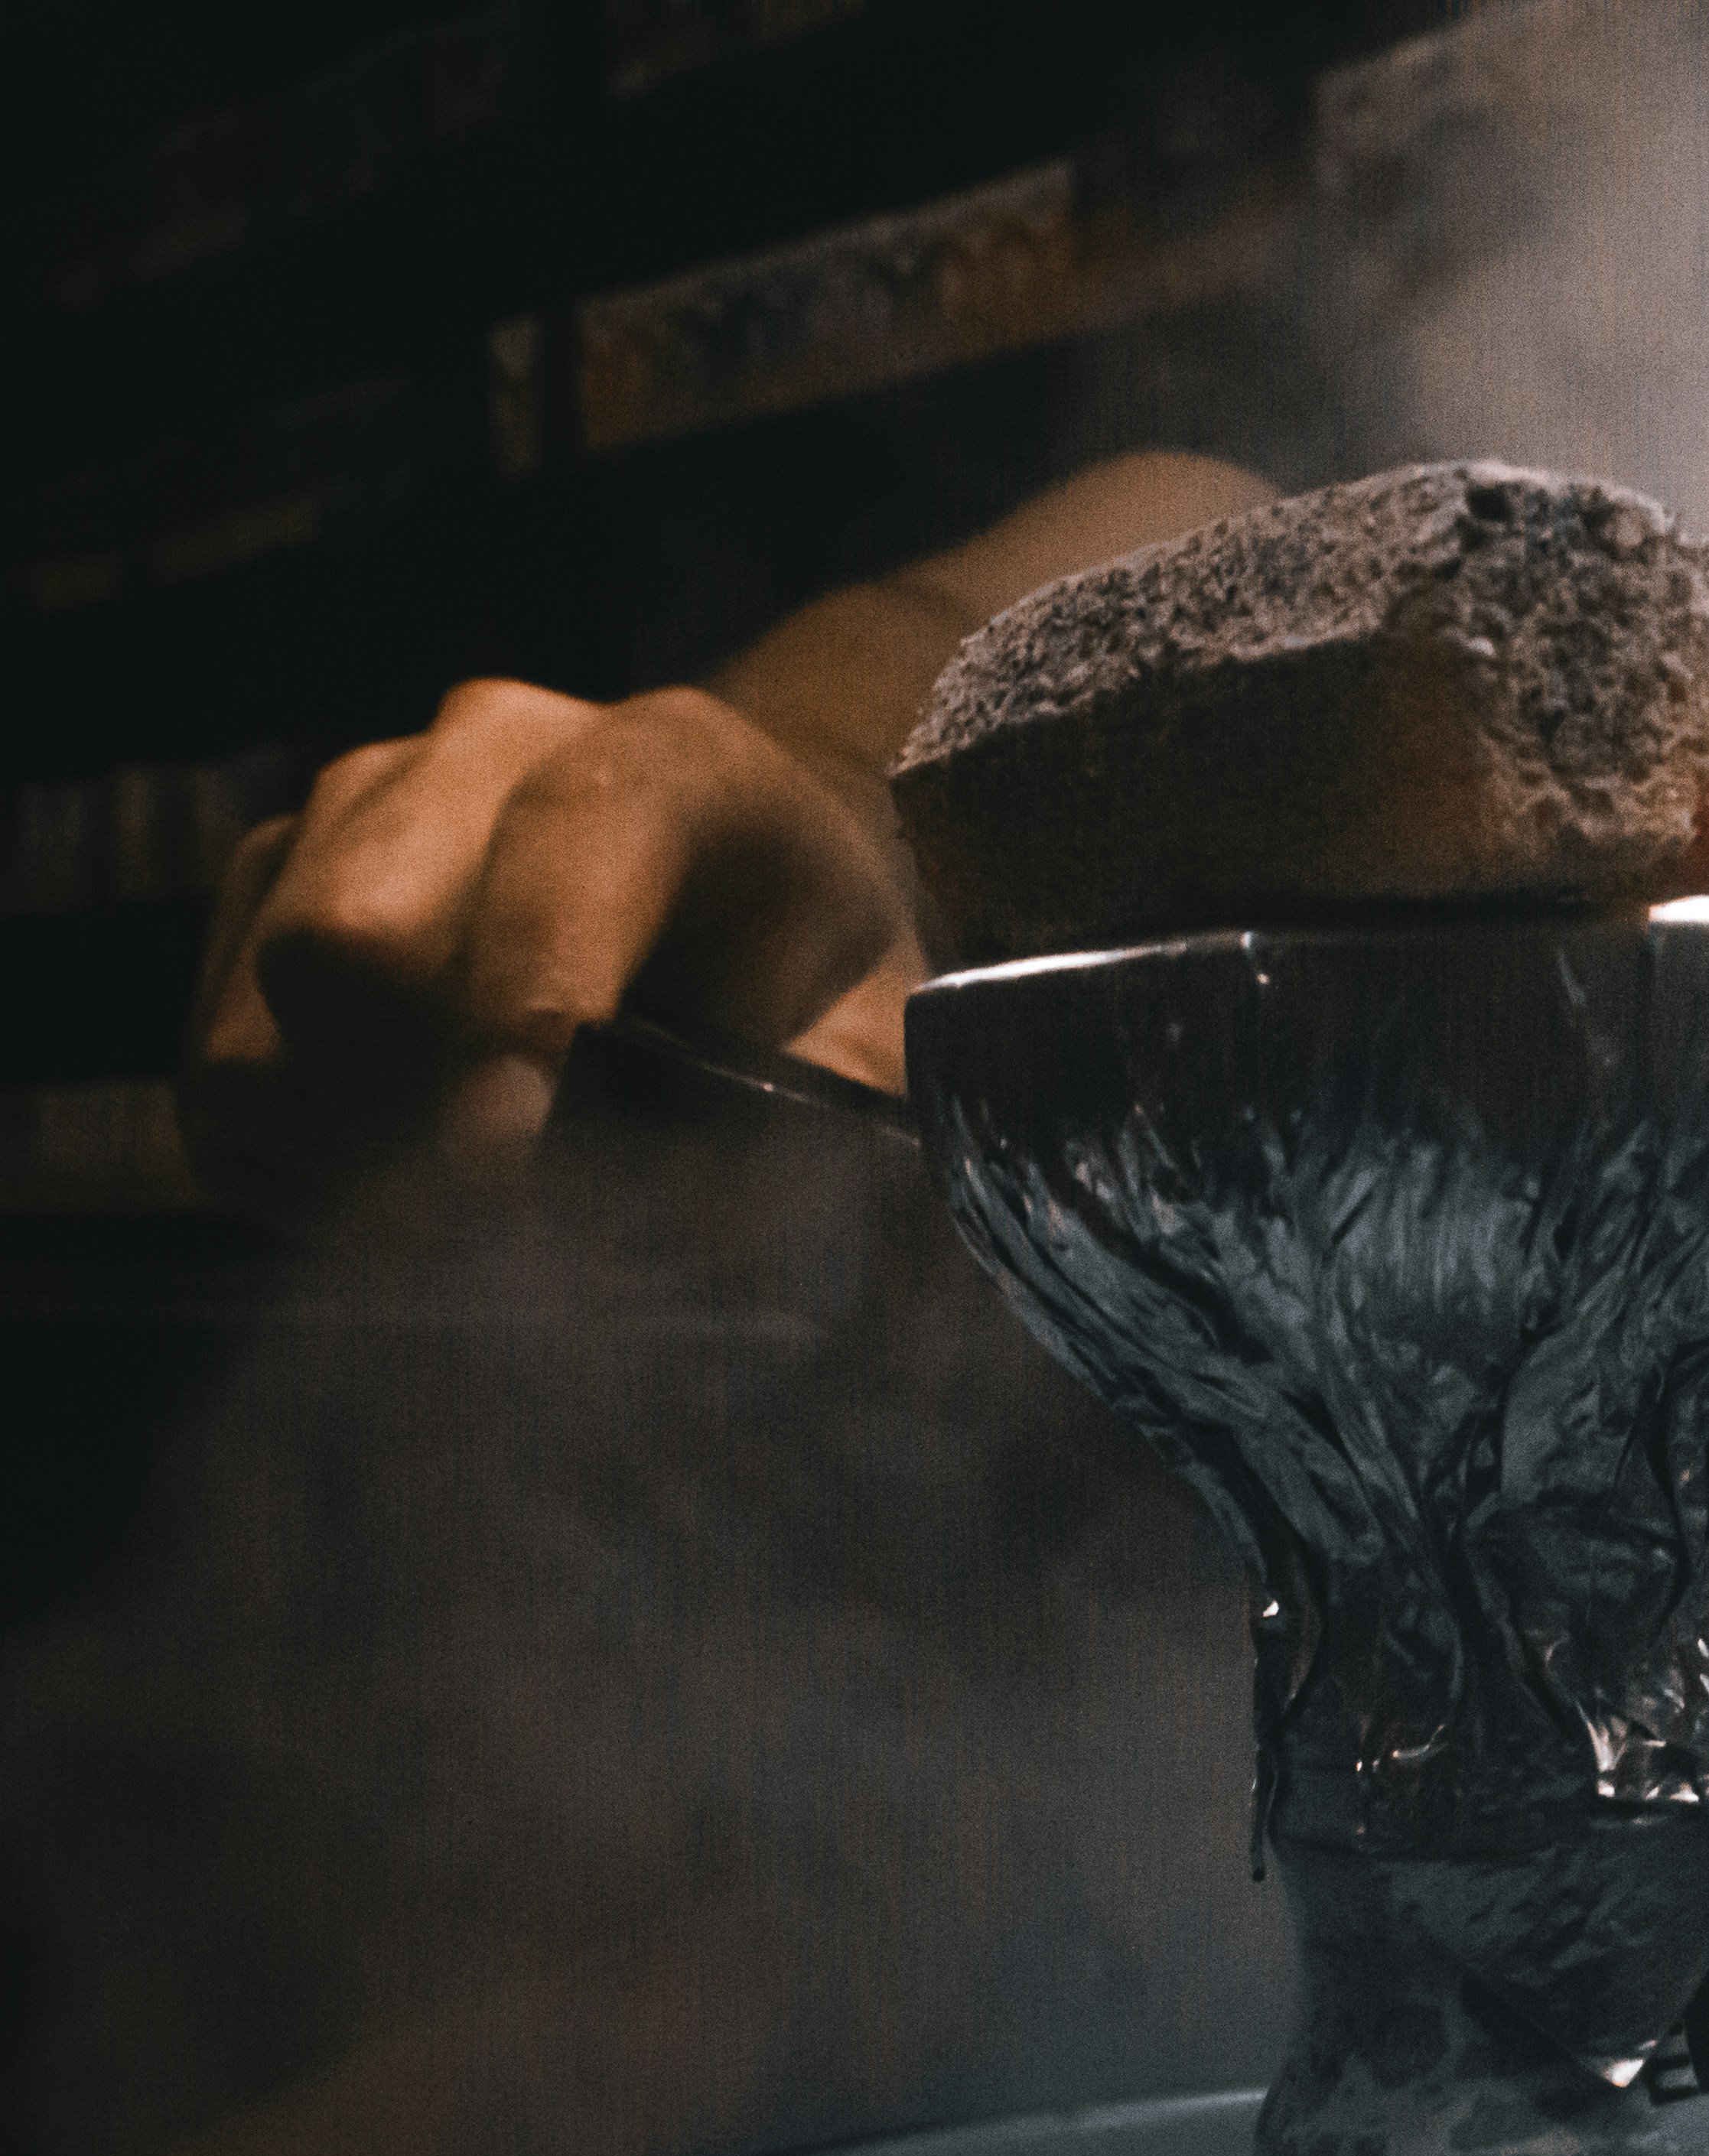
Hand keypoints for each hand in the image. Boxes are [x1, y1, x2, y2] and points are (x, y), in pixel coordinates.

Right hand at [179, 678, 922, 1213]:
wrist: (747, 887)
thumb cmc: (815, 972)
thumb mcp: (875, 1043)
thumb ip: (812, 1123)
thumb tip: (707, 1244)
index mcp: (672, 760)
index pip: (564, 849)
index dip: (519, 1015)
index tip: (506, 1176)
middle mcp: (490, 750)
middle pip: (356, 936)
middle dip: (412, 1118)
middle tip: (500, 1235)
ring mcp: (360, 804)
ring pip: (272, 1007)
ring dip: (353, 1155)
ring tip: (468, 1218)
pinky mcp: (273, 880)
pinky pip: (225, 1064)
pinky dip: (297, 1163)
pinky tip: (409, 1184)